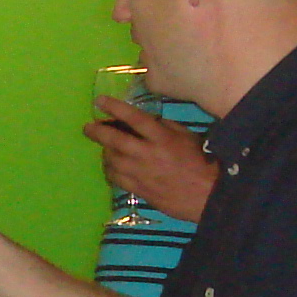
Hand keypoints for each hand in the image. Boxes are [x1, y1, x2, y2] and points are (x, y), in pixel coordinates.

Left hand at [84, 102, 217, 222]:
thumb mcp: (186, 136)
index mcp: (162, 138)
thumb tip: (144, 121)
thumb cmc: (200, 161)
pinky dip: (110, 171)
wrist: (208, 194)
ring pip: (112, 161)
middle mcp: (148, 154)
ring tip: (104, 148)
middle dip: (98, 132)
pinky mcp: (140, 190)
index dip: (114, 108)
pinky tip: (110, 167)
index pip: (133, 118)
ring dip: (104, 153)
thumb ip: (164, 127)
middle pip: (115, 141)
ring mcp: (142, 174)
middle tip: (88, 128)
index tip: (100, 101)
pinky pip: (116, 179)